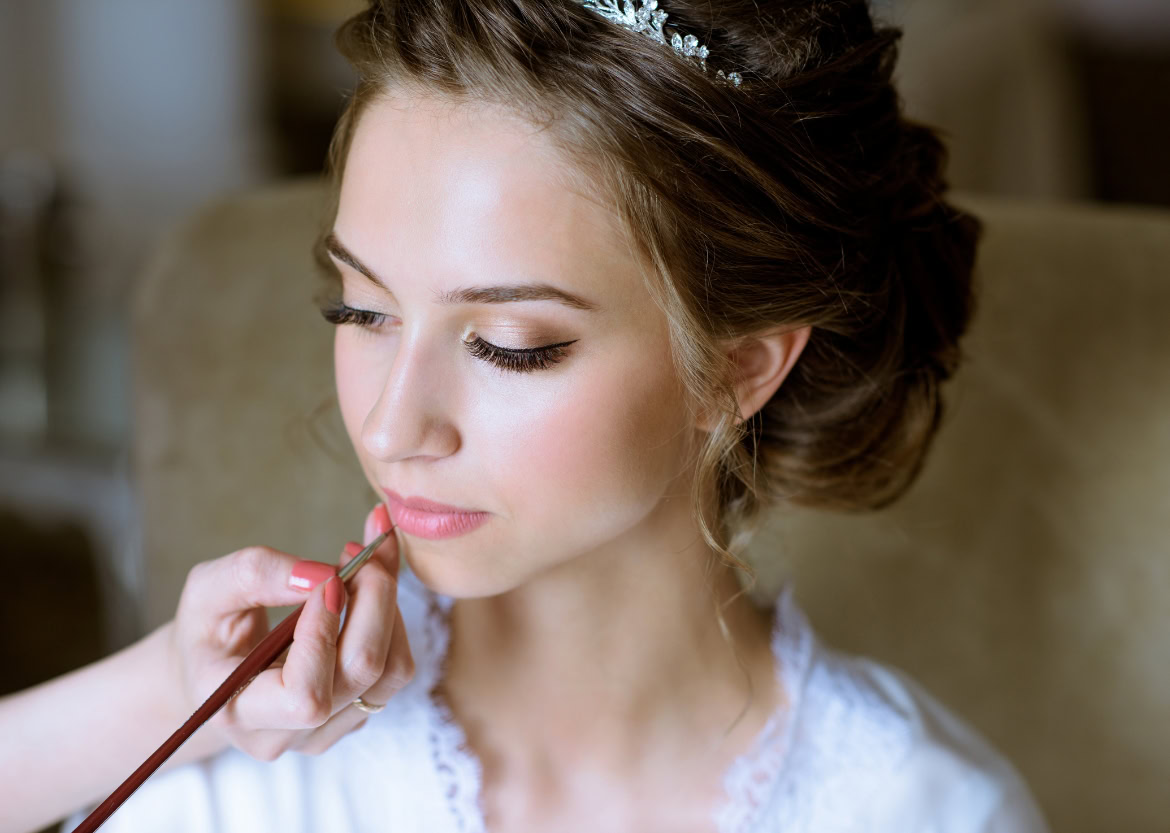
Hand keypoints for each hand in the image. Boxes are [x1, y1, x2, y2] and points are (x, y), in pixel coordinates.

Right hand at [166, 503, 413, 760]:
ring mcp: (326, 730)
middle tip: (361, 551)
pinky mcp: (354, 715)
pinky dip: (393, 618)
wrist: (213, 671)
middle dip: (373, 600)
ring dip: (390, 605)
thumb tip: (321, 575)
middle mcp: (287, 733)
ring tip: (369, 560)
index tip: (326, 578)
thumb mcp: (207, 590)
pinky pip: (395, 668)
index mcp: (238, 712)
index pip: (305, 696)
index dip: (325, 633)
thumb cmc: (206, 630)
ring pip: (392, 670)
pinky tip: (371, 585)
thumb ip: (255, 575)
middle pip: (362, 673)